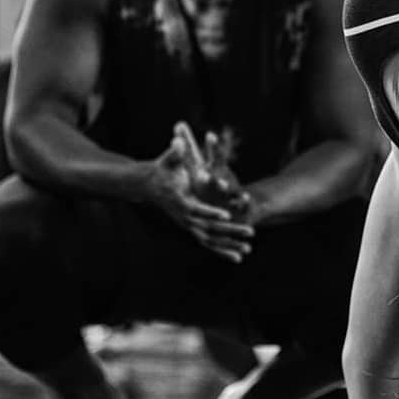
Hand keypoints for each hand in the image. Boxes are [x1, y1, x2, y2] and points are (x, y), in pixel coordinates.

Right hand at [144, 128, 253, 262]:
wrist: (148, 185)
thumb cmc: (162, 170)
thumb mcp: (168, 160)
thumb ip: (175, 152)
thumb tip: (177, 140)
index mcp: (180, 201)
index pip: (197, 209)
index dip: (211, 213)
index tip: (227, 215)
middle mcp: (184, 217)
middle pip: (208, 228)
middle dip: (231, 230)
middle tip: (250, 230)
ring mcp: (187, 225)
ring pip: (210, 240)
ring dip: (230, 245)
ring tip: (248, 249)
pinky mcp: (191, 228)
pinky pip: (208, 244)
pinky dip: (223, 251)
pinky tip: (238, 258)